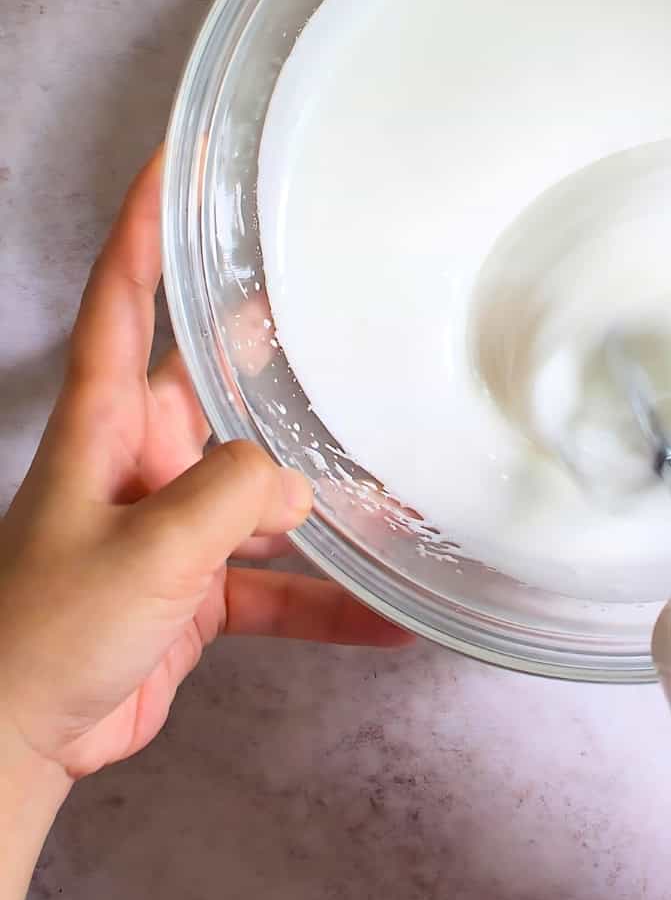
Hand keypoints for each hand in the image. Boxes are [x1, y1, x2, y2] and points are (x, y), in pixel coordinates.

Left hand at [0, 149, 408, 791]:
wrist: (17, 743)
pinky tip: (390, 619)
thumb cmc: (49, 629)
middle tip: (335, 292)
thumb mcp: (150, 547)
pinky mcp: (194, 591)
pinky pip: (278, 585)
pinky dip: (328, 603)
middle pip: (211, 379)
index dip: (143, 222)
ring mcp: (170, 525)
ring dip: (323, 494)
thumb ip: (234, 496)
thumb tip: (303, 489)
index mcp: (106, 422)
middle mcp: (140, 458)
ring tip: (403, 474)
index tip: (176, 156)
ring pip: (261, 487)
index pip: (121, 296)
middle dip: (269, 341)